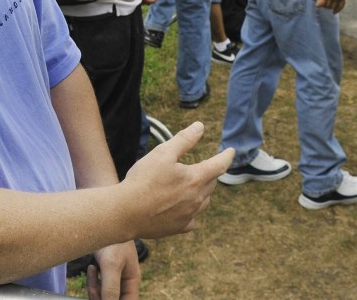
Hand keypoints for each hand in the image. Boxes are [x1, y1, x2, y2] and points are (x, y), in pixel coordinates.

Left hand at [87, 241, 139, 299]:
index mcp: (132, 281)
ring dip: (94, 287)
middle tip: (92, 287)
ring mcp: (115, 277)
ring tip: (92, 269)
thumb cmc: (114, 240)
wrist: (105, 221)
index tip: (104, 298)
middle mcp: (125, 282)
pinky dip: (92, 280)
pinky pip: (98, 285)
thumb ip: (111, 288)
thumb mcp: (111, 265)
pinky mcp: (106, 272)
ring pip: (103, 294)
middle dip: (100, 297)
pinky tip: (91, 268)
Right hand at [122, 122, 234, 238]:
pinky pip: (192, 218)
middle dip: (209, 173)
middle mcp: (197, 199)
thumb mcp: (163, 153)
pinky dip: (191, 211)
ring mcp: (189, 215)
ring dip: (202, 192)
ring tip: (192, 186)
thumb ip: (184, 140)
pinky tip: (182, 208)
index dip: (227, 156)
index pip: (219, 165)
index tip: (231, 151)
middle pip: (211, 183)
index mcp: (195, 179)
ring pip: (203, 201)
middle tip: (203, 167)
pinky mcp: (179, 228)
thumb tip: (200, 127)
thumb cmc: (143, 180)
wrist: (126, 213)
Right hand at [314, 0, 345, 12]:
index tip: (334, 12)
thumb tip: (332, 0)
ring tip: (319, 1)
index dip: (337, 10)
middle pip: (333, 7)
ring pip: (327, 6)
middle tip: (324, 4)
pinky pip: (322, 4)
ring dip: (323, 5)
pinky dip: (319, 5)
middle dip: (328, 7)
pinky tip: (317, 4)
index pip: (341, 5)